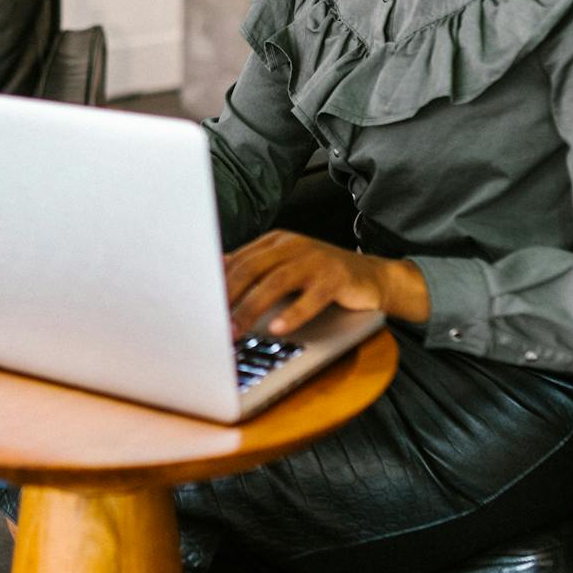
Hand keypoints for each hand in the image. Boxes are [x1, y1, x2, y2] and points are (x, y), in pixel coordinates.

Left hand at [224, 230, 425, 336]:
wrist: (372, 278)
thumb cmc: (322, 276)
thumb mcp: (285, 269)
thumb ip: (255, 270)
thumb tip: (215, 271)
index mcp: (276, 242)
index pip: (239, 260)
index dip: (218, 284)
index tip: (199, 306)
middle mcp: (293, 245)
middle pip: (252, 268)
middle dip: (229, 297)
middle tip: (213, 323)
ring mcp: (316, 259)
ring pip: (276, 282)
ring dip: (252, 308)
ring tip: (237, 330)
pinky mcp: (337, 277)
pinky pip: (312, 297)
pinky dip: (293, 313)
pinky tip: (278, 328)